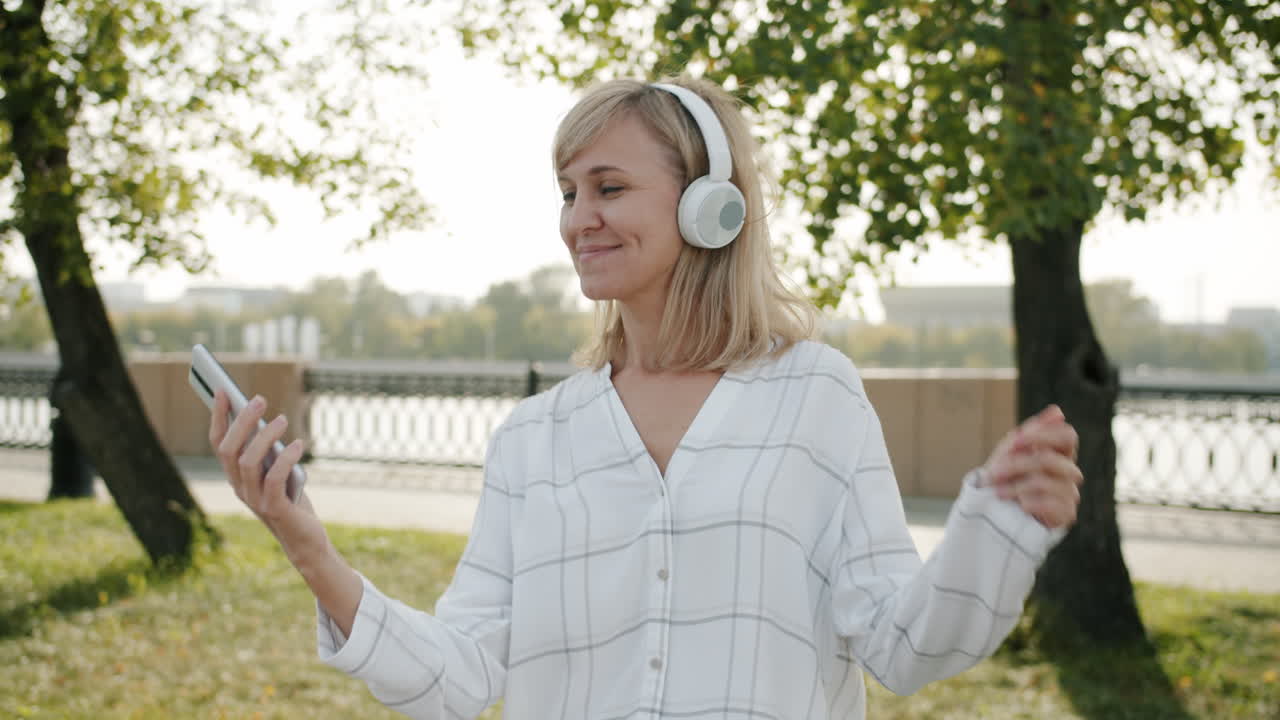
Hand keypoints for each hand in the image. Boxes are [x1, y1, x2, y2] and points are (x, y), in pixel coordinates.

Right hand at [210, 390, 328, 560]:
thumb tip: (266, 418)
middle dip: (241, 421)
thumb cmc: (291, 500)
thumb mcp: (277, 471)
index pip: (219, 444)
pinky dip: (286, 459)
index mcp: (236, 477)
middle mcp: (240, 488)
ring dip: (264, 437)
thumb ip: (269, 451)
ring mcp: (255, 500)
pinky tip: (299, 444)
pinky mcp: (275, 508)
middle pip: (229, 450)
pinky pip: (274, 479)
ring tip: (283, 419)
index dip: (218, 417)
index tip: (223, 390)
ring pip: (248, 462)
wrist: (304, 539)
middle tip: (259, 399)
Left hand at [982, 404, 1082, 528]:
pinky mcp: (1067, 513)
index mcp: (1060, 452)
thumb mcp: (1011, 451)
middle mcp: (1069, 471)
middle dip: (1017, 464)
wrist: (996, 512)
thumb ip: (1032, 432)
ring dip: (1014, 486)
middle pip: (1049, 459)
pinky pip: (1049, 503)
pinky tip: (1018, 505)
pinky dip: (1028, 502)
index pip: (1067, 435)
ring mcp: (1070, 492)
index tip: (1015, 440)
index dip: (1042, 435)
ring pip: (1044, 482)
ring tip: (997, 492)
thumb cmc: (1006, 477)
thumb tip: (1057, 411)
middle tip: (993, 472)